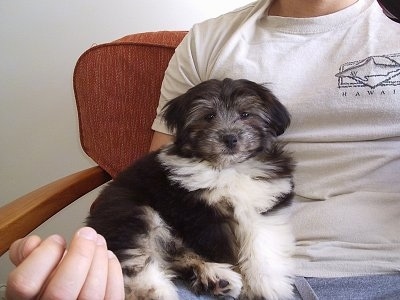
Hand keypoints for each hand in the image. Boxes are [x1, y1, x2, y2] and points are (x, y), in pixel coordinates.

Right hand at [6, 227, 123, 299]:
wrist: (68, 294)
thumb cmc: (49, 279)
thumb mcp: (31, 267)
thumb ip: (28, 253)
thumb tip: (33, 242)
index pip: (24, 283)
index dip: (44, 255)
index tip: (57, 239)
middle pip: (61, 291)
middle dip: (79, 254)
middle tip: (87, 233)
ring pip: (91, 294)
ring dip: (99, 259)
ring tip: (98, 241)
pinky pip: (111, 296)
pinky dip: (113, 272)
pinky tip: (108, 257)